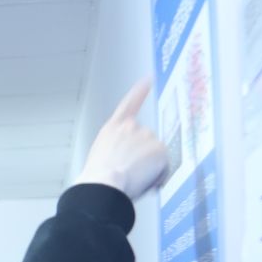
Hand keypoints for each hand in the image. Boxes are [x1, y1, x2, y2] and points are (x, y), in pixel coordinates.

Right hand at [75, 79, 170, 198]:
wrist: (104, 182)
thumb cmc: (98, 176)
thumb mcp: (101, 154)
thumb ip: (116, 148)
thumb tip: (127, 159)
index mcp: (113, 128)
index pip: (129, 104)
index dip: (140, 91)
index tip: (149, 79)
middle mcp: (131, 127)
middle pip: (146, 140)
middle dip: (143, 155)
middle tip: (130, 172)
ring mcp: (147, 136)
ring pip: (155, 154)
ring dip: (149, 166)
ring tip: (133, 178)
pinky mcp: (160, 149)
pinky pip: (164, 166)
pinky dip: (157, 175)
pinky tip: (144, 180)